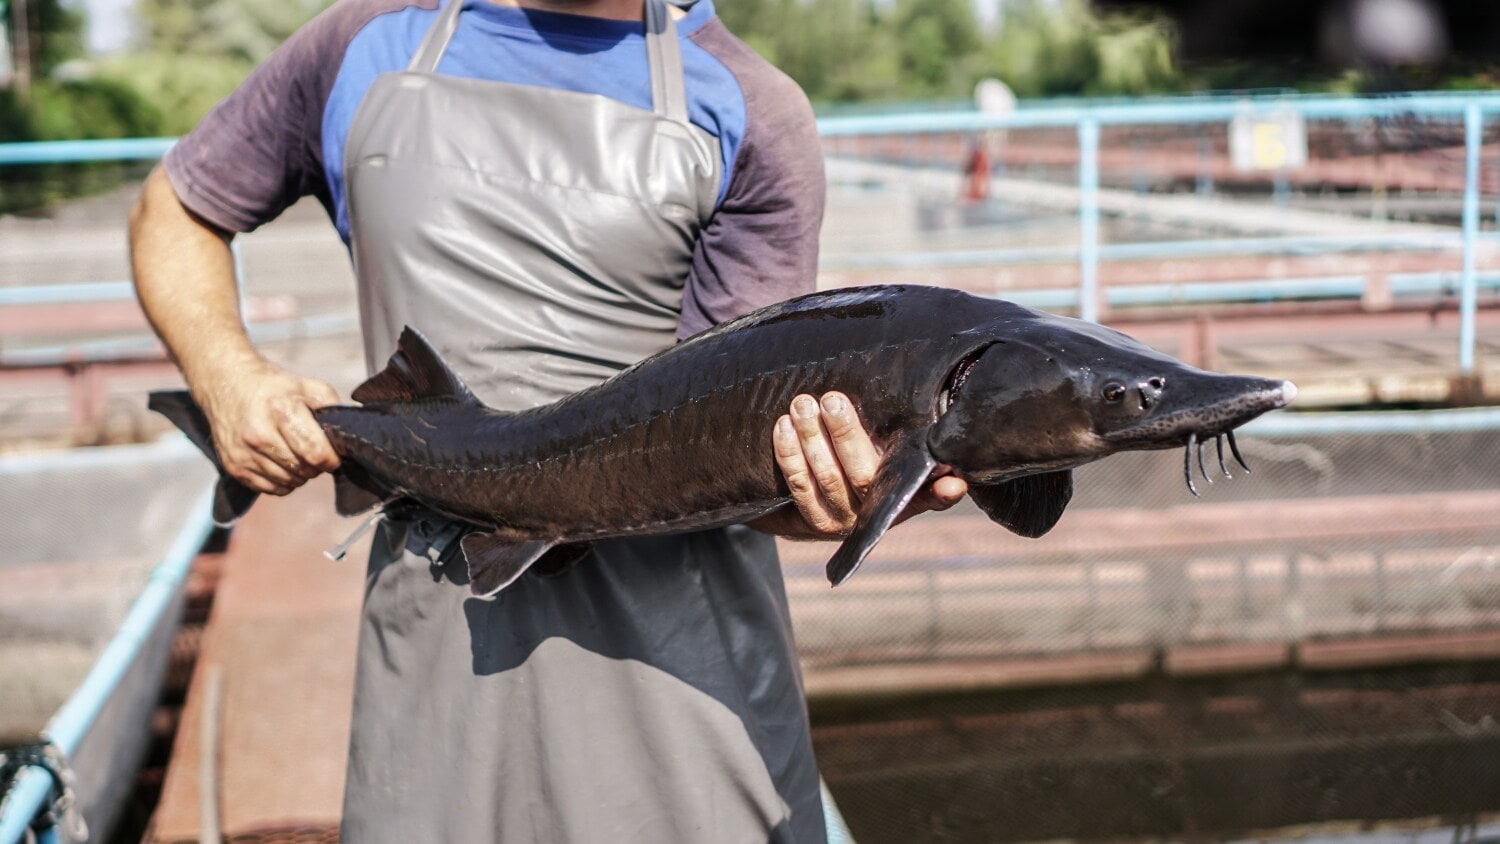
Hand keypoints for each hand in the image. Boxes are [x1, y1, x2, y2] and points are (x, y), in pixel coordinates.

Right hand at [194, 357, 341, 495]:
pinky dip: (282, 481)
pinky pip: (271, 489)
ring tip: (296, 453)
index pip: (316, 453)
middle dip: (316, 465)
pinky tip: (281, 461)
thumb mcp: (307, 386)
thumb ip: (332, 408)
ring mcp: (244, 454)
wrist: (225, 384)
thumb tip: (348, 436)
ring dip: (300, 474)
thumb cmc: (273, 387)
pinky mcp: (234, 468)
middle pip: (304, 471)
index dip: (331, 458)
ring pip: (289, 482)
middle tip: (313, 451)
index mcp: (281, 412)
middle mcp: (258, 435)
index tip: (333, 453)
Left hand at [755, 391, 967, 539]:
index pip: (931, 495)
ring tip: (802, 404)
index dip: (942, 492)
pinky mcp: (816, 520)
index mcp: (909, 495)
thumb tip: (950, 454)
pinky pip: (800, 486)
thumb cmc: (874, 460)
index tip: (953, 483)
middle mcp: (879, 511)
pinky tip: (784, 426)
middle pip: (863, 475)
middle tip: (830, 400)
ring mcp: (846, 519)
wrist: (831, 499)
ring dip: (811, 438)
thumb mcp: (898, 454)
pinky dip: (789, 454)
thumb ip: (919, 445)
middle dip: (845, 434)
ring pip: (827, 478)